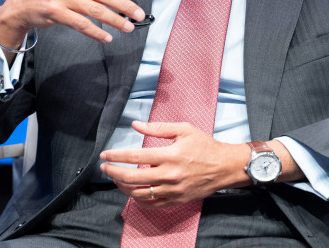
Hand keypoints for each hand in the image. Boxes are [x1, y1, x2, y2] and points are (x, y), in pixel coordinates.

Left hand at [99, 121, 250, 206]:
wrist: (224, 167)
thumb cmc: (205, 146)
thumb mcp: (183, 130)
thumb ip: (158, 127)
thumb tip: (136, 125)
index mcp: (169, 156)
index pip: (134, 157)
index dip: (116, 156)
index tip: (104, 155)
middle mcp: (169, 175)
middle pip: (131, 178)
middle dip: (113, 172)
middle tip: (104, 168)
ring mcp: (172, 191)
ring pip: (138, 193)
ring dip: (122, 187)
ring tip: (116, 178)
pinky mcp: (175, 200)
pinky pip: (151, 204)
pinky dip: (137, 199)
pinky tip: (132, 191)